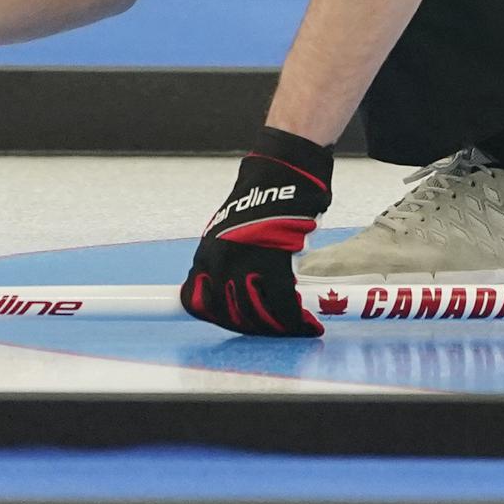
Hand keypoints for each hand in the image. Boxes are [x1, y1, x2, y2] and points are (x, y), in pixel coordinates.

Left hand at [181, 129, 334, 336]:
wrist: (282, 172)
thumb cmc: (261, 201)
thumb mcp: (230, 231)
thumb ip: (227, 260)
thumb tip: (230, 288)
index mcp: (206, 254)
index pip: (196, 301)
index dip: (216, 319)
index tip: (236, 325)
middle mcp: (220, 260)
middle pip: (227, 314)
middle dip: (251, 328)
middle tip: (272, 331)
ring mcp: (245, 261)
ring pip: (254, 313)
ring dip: (275, 328)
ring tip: (294, 330)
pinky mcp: (274, 259)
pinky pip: (281, 302)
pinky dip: (295, 319)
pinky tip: (307, 323)